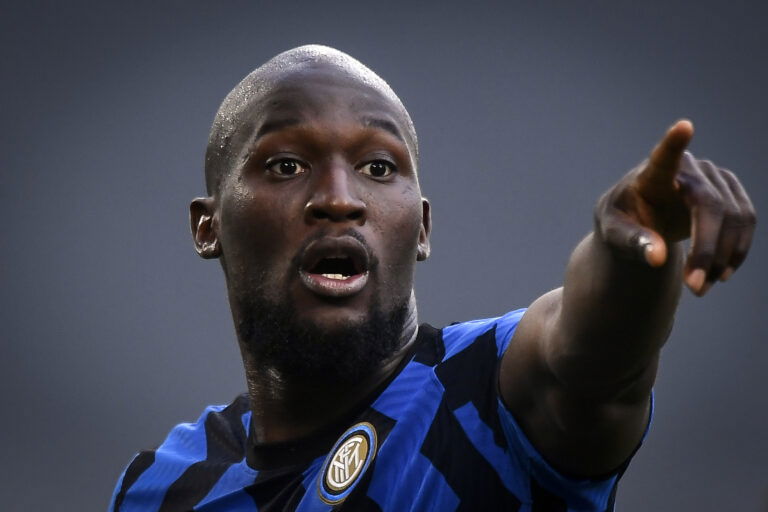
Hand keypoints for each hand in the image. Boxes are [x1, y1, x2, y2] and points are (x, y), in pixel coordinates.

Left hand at [594, 120, 755, 295]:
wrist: (638, 218)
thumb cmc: (620, 222)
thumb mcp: (614, 234)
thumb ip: (632, 243)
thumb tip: (656, 257)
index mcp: (651, 175)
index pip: (663, 157)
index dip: (673, 144)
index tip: (683, 126)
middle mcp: (687, 169)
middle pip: (710, 205)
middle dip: (707, 250)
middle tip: (696, 288)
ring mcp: (713, 177)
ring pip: (735, 216)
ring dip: (723, 257)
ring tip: (701, 287)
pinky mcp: (730, 191)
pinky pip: (746, 220)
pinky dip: (736, 251)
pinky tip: (720, 273)